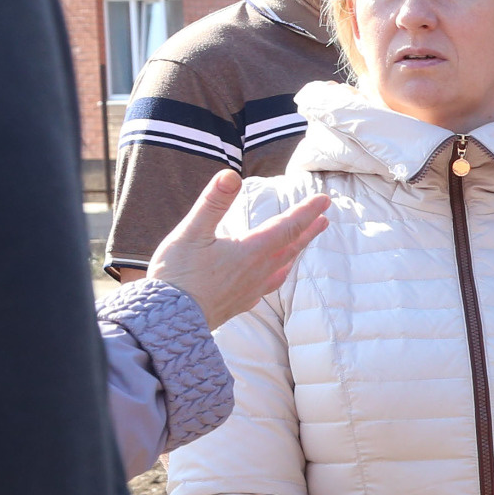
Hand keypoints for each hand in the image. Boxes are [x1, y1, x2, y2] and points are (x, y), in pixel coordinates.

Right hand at [145, 172, 330, 325]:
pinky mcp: (239, 304)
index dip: (306, 211)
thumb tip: (230, 174)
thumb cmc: (177, 274)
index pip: (287, 227)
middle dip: (308, 230)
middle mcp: (257, 272)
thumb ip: (214, 203)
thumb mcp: (191, 232)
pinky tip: (271, 278)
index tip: (324, 200)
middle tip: (324, 219)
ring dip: (295, 252)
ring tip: (302, 245)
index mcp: (251, 251)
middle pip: (290, 247)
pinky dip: (276, 276)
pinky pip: (267, 287)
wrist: (168, 320)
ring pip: (281, 268)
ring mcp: (251, 290)